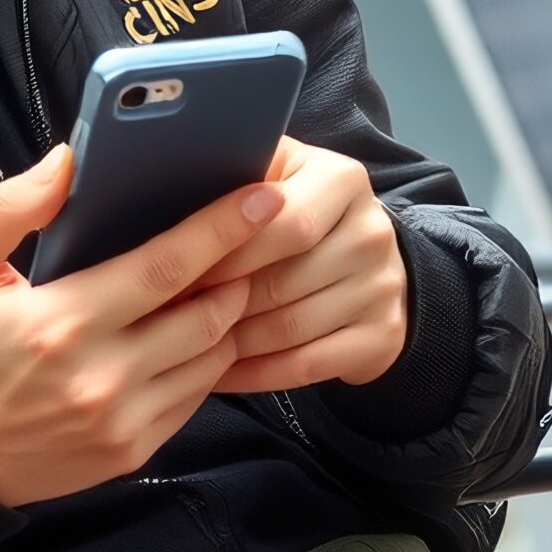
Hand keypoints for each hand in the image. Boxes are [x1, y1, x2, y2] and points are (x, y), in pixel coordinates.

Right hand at [0, 146, 276, 509]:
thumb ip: (9, 208)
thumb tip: (67, 161)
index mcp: (61, 322)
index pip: (166, 266)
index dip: (222, 228)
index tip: (263, 198)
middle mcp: (101, 376)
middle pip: (207, 314)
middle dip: (239, 272)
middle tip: (250, 241)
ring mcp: (122, 421)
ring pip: (212, 359)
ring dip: (229, 317)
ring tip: (226, 283)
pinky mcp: (133, 451)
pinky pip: (196, 398)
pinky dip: (207, 361)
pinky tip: (195, 335)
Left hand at [190, 135, 409, 395]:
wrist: (364, 261)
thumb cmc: (294, 213)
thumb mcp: (274, 176)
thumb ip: (235, 175)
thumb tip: (166, 190)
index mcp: (342, 178)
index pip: (282, 223)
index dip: (225, 252)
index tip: (175, 274)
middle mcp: (372, 232)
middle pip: (282, 280)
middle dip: (220, 303)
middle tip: (169, 319)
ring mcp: (383, 287)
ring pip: (291, 327)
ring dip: (232, 344)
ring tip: (185, 348)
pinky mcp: (384, 335)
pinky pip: (308, 365)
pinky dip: (257, 375)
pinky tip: (220, 376)